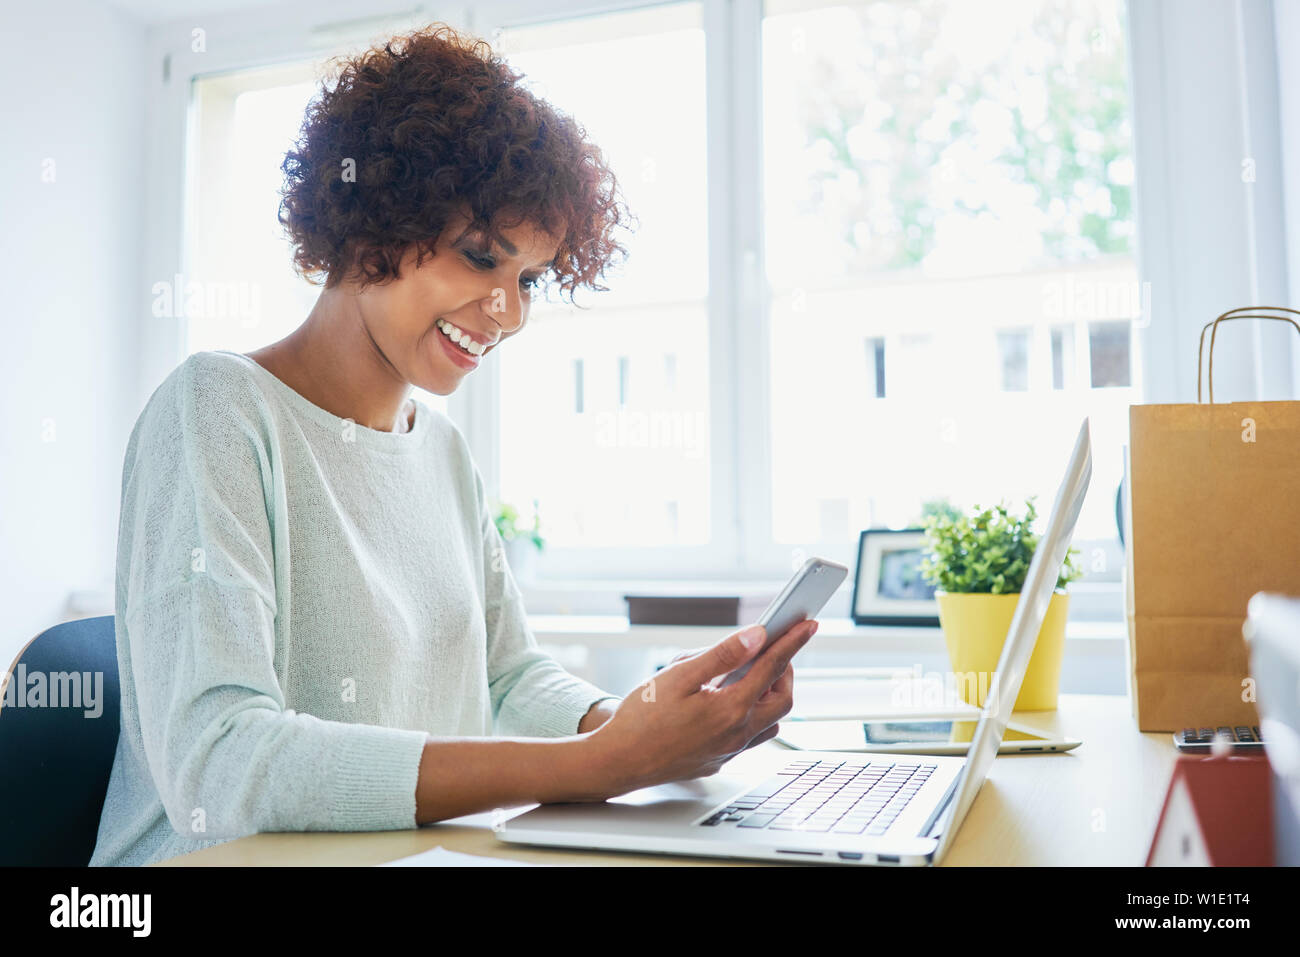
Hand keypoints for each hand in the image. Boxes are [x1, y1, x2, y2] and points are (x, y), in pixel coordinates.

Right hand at [580, 618, 818, 797]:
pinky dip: (752, 714)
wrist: (618, 762)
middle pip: (783, 699)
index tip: (807, 625)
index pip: (773, 668)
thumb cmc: (641, 719)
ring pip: (770, 722)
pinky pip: (750, 736)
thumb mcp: (678, 675)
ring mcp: (730, 751)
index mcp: (730, 709)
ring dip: (770, 696)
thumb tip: (755, 637)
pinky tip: (729, 702)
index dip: (792, 643)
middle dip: (785, 672)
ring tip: (750, 675)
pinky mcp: (719, 760)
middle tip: (771, 650)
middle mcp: (737, 734)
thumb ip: (721, 656)